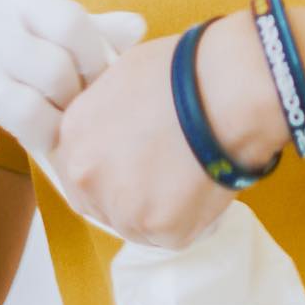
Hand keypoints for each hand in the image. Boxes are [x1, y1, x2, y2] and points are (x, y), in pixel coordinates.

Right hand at [0, 0, 145, 188]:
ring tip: (42, 135)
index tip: (100, 82)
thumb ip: (72, 31)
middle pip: (53, 67)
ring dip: (42, 128)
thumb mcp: (9, 35)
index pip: (67, 17)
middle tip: (72, 117)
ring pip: (23, 104)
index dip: (95, 55)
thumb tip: (140, 26)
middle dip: (71, 100)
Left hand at [48, 28, 257, 248]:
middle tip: (166, 176)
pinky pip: (174, 235)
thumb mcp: (127, 76)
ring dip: (161, 209)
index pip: (79, 168)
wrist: (229, 88)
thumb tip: (124, 127)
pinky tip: (208, 184)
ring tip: (195, 175)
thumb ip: (110, 112)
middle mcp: (85, 175)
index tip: (137, 164)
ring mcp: (121, 206)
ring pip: (137, 224)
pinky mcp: (161, 229)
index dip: (110, 168)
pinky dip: (192, 218)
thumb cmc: (188, 69)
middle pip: (100, 203)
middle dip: (129, 195)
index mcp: (75, 133)